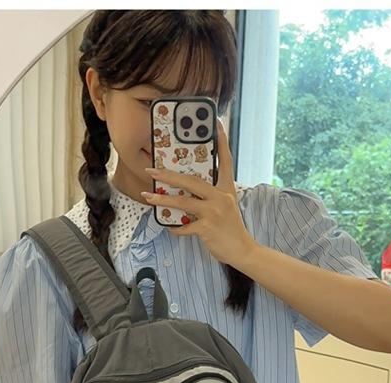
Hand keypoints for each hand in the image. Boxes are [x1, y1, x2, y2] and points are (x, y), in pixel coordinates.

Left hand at [140, 119, 256, 267]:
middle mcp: (221, 197)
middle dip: (169, 175)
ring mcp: (214, 212)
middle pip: (192, 180)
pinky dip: (174, 228)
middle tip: (152, 169)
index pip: (225, 161)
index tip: (217, 123)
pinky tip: (169, 226)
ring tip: (148, 196)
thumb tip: (187, 190)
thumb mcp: (226, 206)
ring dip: (162, 200)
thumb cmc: (231, 228)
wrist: (242, 250)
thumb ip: (211, 195)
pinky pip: (184, 226)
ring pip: (183, 202)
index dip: (222, 142)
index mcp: (226, 188)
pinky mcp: (207, 228)